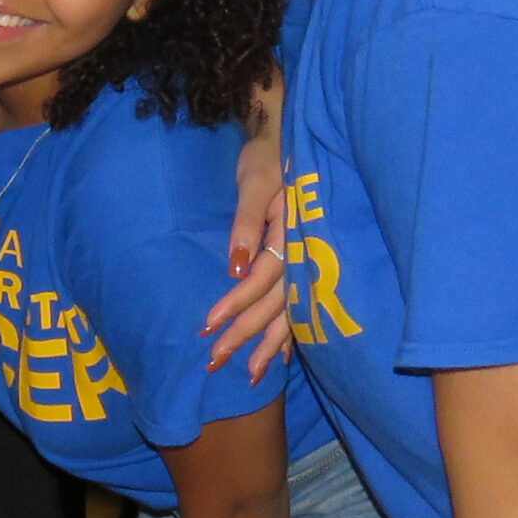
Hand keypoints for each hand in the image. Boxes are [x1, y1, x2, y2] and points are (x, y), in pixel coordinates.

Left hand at [208, 115, 290, 379]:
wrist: (286, 141)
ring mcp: (308, 261)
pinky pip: (301, 306)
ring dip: (269, 345)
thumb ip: (246, 224)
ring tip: (251, 376)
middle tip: (215, 362)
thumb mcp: (253, 183)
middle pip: (275, 304)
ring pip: (290, 312)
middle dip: (246, 336)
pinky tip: (281, 358)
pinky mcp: (306, 263)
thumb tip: (235, 267)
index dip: (237, 303)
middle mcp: (304, 253)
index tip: (209, 325)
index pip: (261, 277)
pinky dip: (291, 334)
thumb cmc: (266, 159)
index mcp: (292, 233)